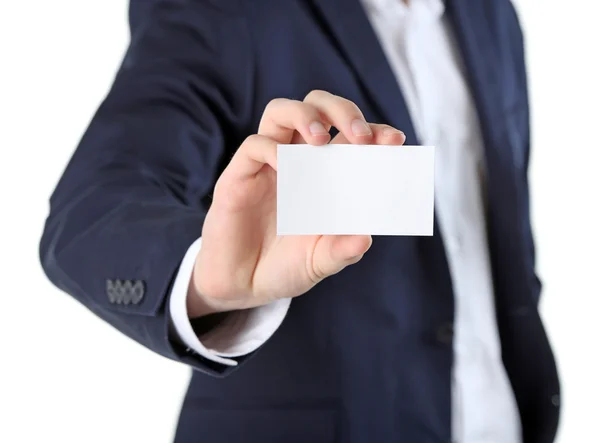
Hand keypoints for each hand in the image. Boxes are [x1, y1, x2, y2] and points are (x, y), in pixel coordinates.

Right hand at [187, 90, 405, 316]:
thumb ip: (342, 251)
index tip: (393, 140)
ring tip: (320, 139)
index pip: (349, 135)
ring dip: (305, 115)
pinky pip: (253, 146)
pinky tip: (287, 168)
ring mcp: (267, 165)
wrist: (243, 286)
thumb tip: (365, 238)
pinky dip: (271, 149)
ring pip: (280, 111)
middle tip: (360, 136)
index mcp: (324, 173)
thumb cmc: (285, 267)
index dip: (374, 131)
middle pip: (317, 106)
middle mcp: (297, 160)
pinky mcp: (239, 176)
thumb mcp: (320, 262)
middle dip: (342, 110)